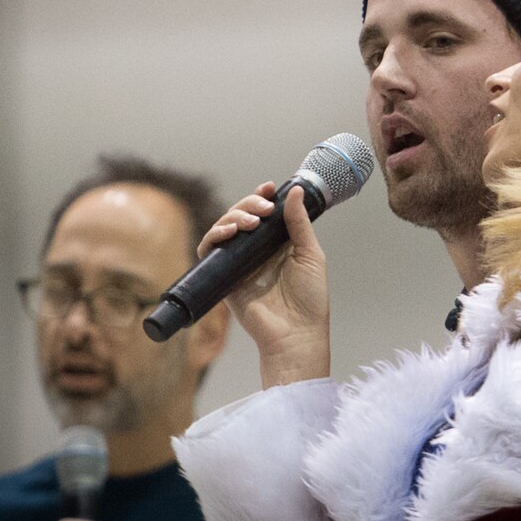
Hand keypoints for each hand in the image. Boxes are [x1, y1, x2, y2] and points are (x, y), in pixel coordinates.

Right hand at [198, 182, 329, 387]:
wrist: (296, 332)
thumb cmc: (309, 298)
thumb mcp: (310, 254)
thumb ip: (299, 223)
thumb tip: (295, 191)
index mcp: (277, 243)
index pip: (263, 213)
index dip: (261, 197)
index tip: (268, 188)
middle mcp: (256, 251)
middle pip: (241, 216)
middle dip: (248, 204)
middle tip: (262, 209)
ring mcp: (239, 263)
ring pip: (223, 229)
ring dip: (232, 217)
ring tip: (249, 222)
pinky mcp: (224, 277)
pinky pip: (209, 251)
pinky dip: (214, 236)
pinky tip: (229, 232)